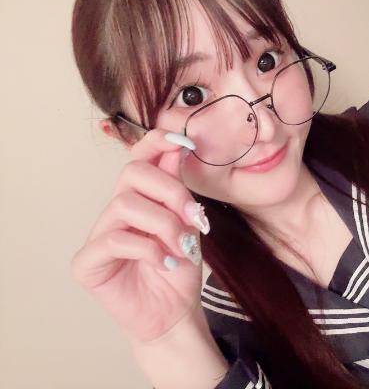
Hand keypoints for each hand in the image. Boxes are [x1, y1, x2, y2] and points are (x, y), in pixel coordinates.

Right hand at [71, 129, 209, 342]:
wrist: (174, 312)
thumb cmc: (179, 266)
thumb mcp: (186, 222)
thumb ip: (177, 188)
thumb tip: (179, 147)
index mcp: (139, 197)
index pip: (138, 158)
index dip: (157, 142)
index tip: (185, 144)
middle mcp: (115, 210)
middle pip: (132, 173)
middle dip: (171, 192)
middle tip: (194, 219)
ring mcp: (98, 235)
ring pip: (125, 204)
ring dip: (164, 225)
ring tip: (181, 248)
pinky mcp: (87, 262)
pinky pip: (116, 239)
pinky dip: (149, 249)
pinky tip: (165, 264)